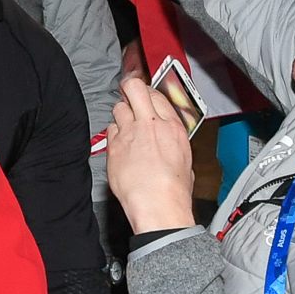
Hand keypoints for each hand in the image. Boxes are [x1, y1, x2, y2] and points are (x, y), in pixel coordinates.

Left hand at [105, 76, 196, 232]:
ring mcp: (130, 133)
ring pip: (118, 107)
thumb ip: (172, 142)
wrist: (157, 206)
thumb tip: (167, 140)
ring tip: (126, 127)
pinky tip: (120, 145)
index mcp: (172, 128)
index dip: (148, 94)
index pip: (156, 95)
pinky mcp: (113, 145)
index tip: (145, 97)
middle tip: (129, 95)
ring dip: (121, 114)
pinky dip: (114, 134)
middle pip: (134, 88)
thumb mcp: (184, 160)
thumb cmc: (173, 191)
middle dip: (129, 87)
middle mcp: (150, 125)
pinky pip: (110, 129)